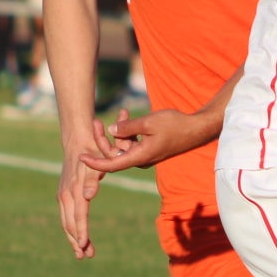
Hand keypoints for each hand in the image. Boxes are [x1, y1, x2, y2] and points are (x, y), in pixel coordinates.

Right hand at [58, 141, 107, 258]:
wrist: (78, 140)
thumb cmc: (92, 151)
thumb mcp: (96, 164)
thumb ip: (91, 181)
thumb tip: (88, 196)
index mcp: (75, 189)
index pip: (79, 216)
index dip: (82, 232)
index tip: (84, 246)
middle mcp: (67, 194)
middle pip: (70, 224)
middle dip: (77, 241)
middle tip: (85, 256)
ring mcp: (63, 194)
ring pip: (66, 222)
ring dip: (74, 238)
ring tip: (82, 253)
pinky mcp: (63, 193)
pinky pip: (66, 215)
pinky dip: (71, 228)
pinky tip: (76, 237)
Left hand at [81, 107, 209, 172]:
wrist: (196, 129)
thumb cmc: (175, 125)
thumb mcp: (149, 122)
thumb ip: (128, 127)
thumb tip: (111, 129)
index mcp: (140, 157)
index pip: (111, 165)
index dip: (94, 162)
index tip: (80, 157)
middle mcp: (140, 159)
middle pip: (114, 154)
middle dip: (103, 138)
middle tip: (97, 122)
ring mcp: (145, 154)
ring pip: (122, 146)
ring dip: (117, 131)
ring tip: (121, 111)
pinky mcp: (148, 148)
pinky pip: (131, 142)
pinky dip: (127, 131)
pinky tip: (126, 115)